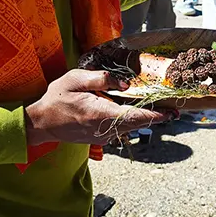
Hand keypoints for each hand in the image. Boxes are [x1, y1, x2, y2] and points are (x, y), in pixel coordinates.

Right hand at [24, 69, 172, 145]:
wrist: (41, 123)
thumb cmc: (56, 98)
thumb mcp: (76, 79)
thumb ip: (102, 79)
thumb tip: (126, 84)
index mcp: (100, 113)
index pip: (134, 116)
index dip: (155, 115)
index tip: (171, 112)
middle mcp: (104, 128)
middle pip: (137, 123)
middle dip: (156, 116)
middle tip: (173, 109)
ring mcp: (102, 136)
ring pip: (130, 127)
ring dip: (144, 118)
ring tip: (159, 109)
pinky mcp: (100, 137)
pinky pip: (121, 128)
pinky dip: (131, 120)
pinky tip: (134, 110)